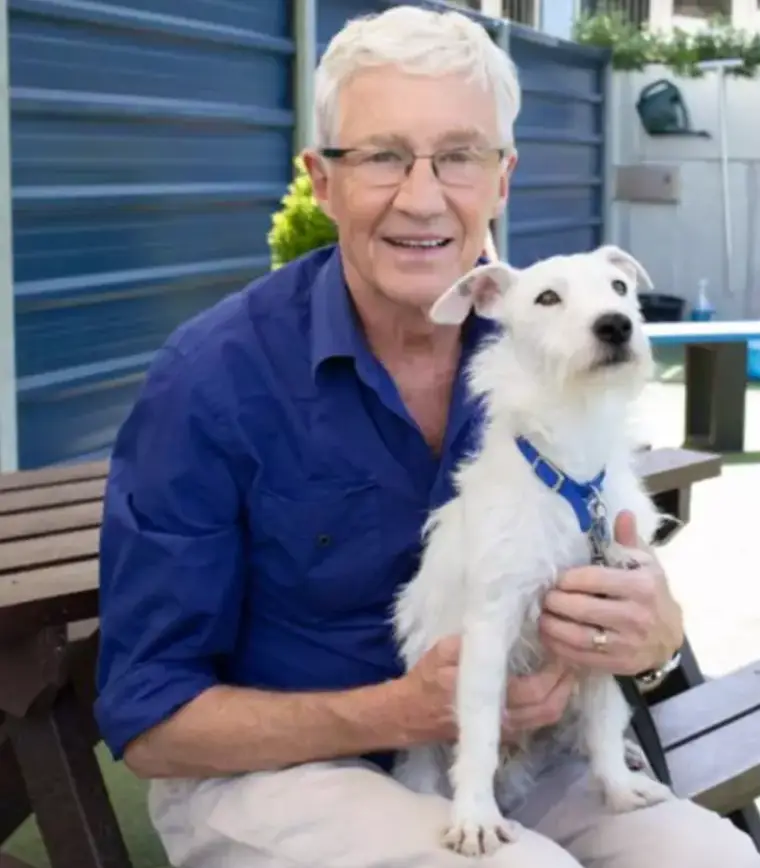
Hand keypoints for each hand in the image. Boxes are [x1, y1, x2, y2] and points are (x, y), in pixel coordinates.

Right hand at [397, 636, 576, 745]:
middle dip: (567, 682)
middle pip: (549, 708)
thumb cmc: (425, 679)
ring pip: (547, 717)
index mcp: (487, 698)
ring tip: (568, 666)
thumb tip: (503, 626)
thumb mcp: (442, 651)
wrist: (409, 714)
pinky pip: (538, 721)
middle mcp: (501, 721)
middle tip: (573, 655)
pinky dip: (551, 702)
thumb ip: (473, 643)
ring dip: (563, 693)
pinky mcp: (504, 734)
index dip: (556, 672)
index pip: (536, 690)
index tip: (563, 647)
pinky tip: (552, 681)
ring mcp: (504, 731)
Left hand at [538, 510, 683, 675]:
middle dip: (555, 602)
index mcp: (641, 586)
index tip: (556, 579)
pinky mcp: (618, 664)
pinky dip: (559, 647)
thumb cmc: (652, 594)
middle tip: (544, 597)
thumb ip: (629, 540)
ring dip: (551, 626)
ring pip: (577, 636)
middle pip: (581, 608)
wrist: (670, 639)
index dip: (567, 579)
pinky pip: (580, 657)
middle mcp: (635, 616)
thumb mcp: (646, 564)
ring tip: (541, 616)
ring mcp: (626, 644)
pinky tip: (549, 636)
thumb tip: (622, 513)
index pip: (593, 579)